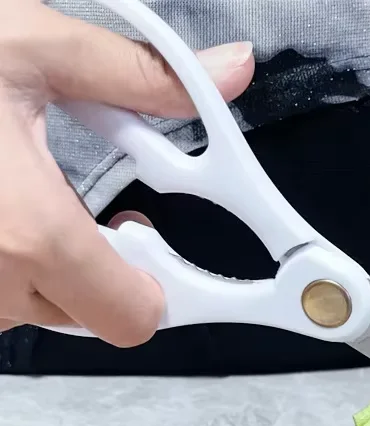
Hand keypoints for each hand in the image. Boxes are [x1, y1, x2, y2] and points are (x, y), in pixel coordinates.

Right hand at [0, 0, 253, 344]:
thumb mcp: (28, 48)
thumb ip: (141, 75)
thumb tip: (233, 71)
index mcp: (29, 233)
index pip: (136, 319)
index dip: (159, 287)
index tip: (152, 243)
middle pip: (92, 313)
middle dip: (103, 265)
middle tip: (82, 204)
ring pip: (38, 307)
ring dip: (46, 262)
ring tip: (13, 191)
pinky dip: (3, 264)